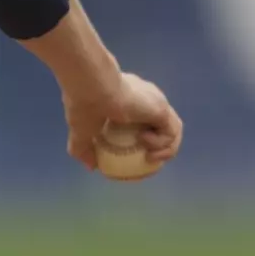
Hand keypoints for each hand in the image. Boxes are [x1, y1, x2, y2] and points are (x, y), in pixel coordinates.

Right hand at [64, 69, 182, 176]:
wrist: (94, 89)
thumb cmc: (86, 107)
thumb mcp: (81, 132)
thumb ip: (84, 149)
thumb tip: (92, 167)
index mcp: (129, 100)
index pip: (145, 120)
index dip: (145, 139)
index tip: (135, 155)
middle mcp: (146, 99)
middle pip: (163, 125)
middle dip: (160, 146)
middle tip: (146, 158)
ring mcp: (156, 103)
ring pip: (173, 130)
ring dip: (164, 149)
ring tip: (148, 157)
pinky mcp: (162, 109)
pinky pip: (170, 133)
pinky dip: (160, 144)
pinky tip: (144, 141)